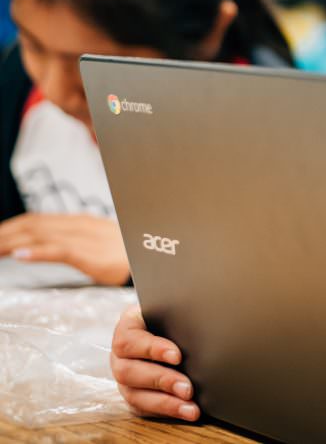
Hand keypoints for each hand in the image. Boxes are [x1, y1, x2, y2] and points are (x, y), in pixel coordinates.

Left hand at [0, 212, 129, 284]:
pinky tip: (20, 255)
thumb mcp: (100, 242)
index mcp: (80, 221)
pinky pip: (59, 250)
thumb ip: (75, 240)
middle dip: (5, 233)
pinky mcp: (91, 253)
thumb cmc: (129, 253)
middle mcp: (79, 225)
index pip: (37, 220)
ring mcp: (85, 238)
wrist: (156, 260)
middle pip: (33, 225)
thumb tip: (48, 245)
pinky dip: (37, 251)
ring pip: (40, 235)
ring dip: (11, 241)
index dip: (11, 226)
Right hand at [110, 306, 199, 420]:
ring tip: (190, 407)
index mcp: (128, 328)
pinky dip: (166, 411)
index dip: (153, 349)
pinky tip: (186, 411)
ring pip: (135, 395)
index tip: (178, 356)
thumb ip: (178, 313)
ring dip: (165, 403)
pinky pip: (144, 408)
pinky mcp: (135, 395)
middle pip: (129, 372)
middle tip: (187, 388)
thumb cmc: (173, 314)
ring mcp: (125, 378)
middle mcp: (121, 355)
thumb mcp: (173, 308)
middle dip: (162, 381)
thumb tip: (205, 318)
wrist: (171, 324)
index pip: (130, 340)